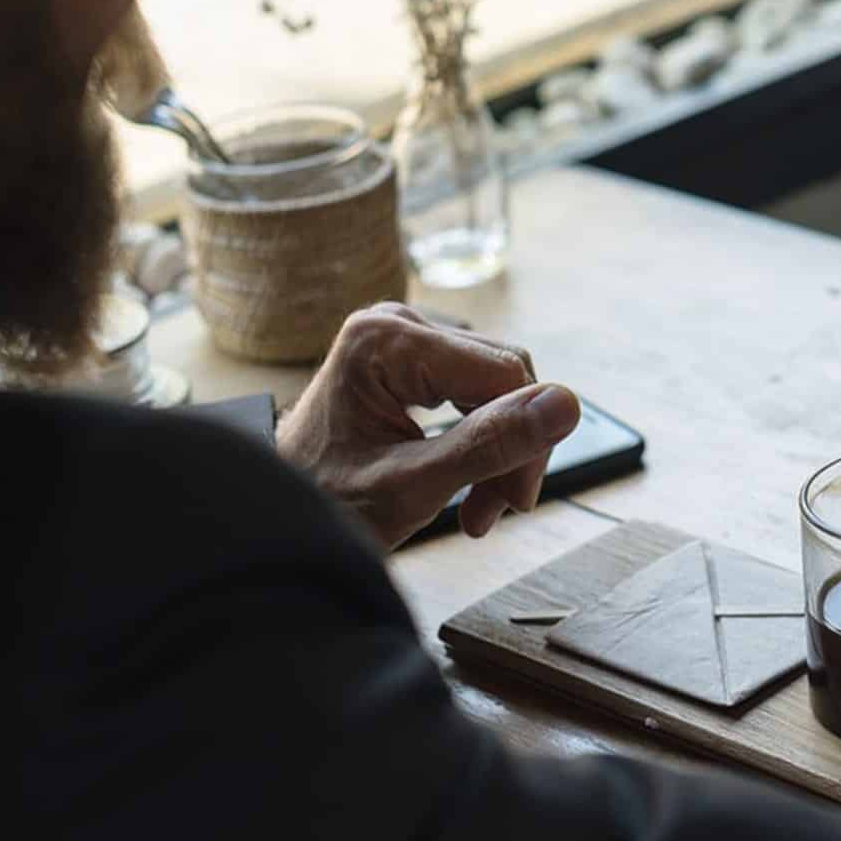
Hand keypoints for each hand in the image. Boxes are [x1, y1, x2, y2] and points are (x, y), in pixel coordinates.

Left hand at [277, 304, 581, 547]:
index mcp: (385, 340)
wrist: (272, 518)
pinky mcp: (412, 360)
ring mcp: (403, 339)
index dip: (526, 438)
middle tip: (494, 512)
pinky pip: (475, 392)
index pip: (504, 373)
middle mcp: (396, 323)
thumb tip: (568, 404)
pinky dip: (480, 442)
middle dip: (511, 449)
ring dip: (499, 451)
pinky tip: (468, 487)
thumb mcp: (412, 487)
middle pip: (504, 376)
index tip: (514, 502)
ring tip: (478, 510)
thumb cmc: (323, 505)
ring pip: (497, 387)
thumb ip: (490, 445)